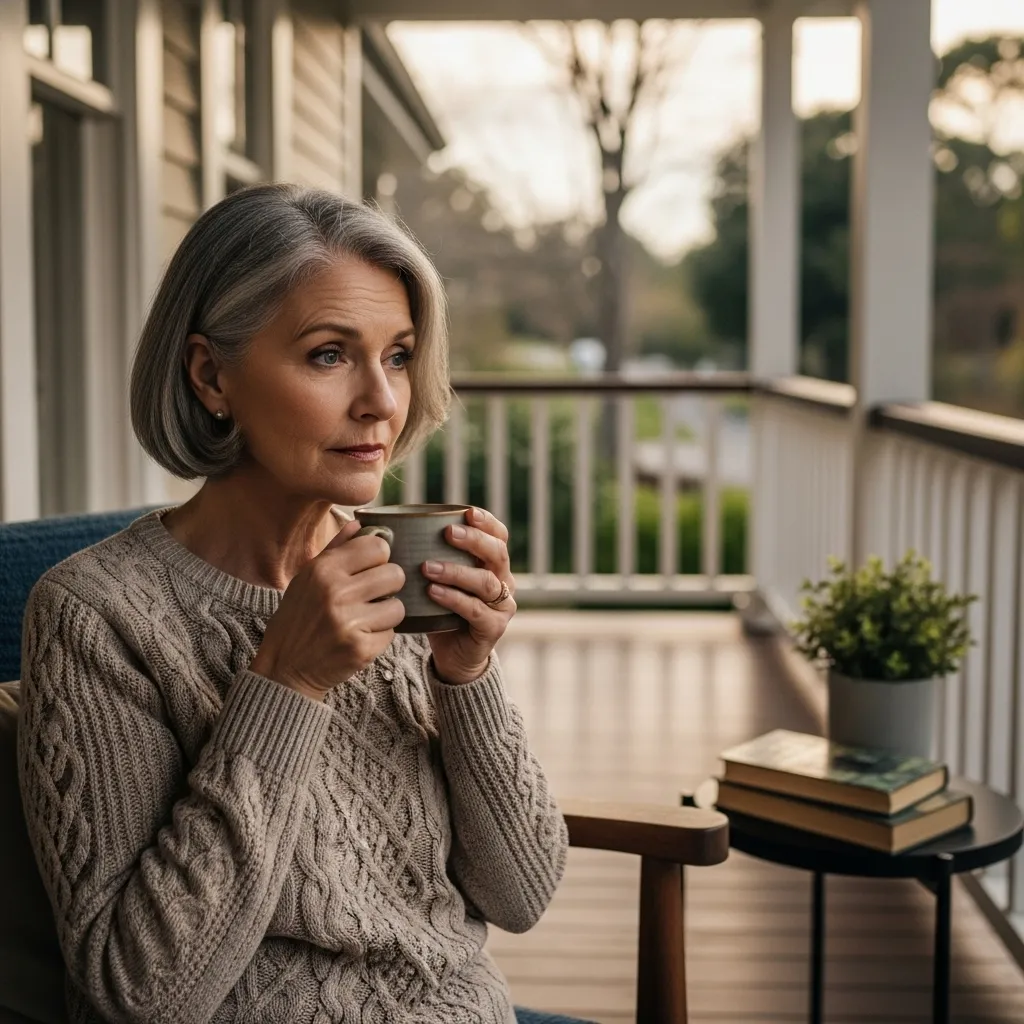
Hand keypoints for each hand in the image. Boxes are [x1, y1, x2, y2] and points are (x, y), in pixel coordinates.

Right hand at [250, 519, 404, 700]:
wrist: (284, 669)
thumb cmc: (297, 619)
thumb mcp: (306, 578)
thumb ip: (336, 548)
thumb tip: (362, 522)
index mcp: (323, 570)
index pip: (377, 546)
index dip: (379, 558)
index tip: (371, 569)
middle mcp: (336, 593)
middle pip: (395, 574)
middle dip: (388, 586)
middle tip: (372, 596)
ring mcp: (349, 622)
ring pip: (398, 606)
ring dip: (386, 613)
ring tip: (365, 619)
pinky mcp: (361, 649)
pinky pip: (392, 633)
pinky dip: (380, 637)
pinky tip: (359, 638)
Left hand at [423, 507, 516, 684]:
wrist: (454, 656)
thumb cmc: (442, 611)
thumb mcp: (440, 580)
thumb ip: (429, 556)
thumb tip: (389, 530)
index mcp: (494, 565)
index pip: (499, 537)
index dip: (487, 523)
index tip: (468, 512)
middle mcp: (504, 582)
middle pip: (498, 554)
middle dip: (474, 540)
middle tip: (448, 532)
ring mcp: (502, 606)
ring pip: (486, 582)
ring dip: (456, 571)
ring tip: (428, 567)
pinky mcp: (493, 628)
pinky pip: (476, 610)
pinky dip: (454, 599)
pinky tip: (433, 592)